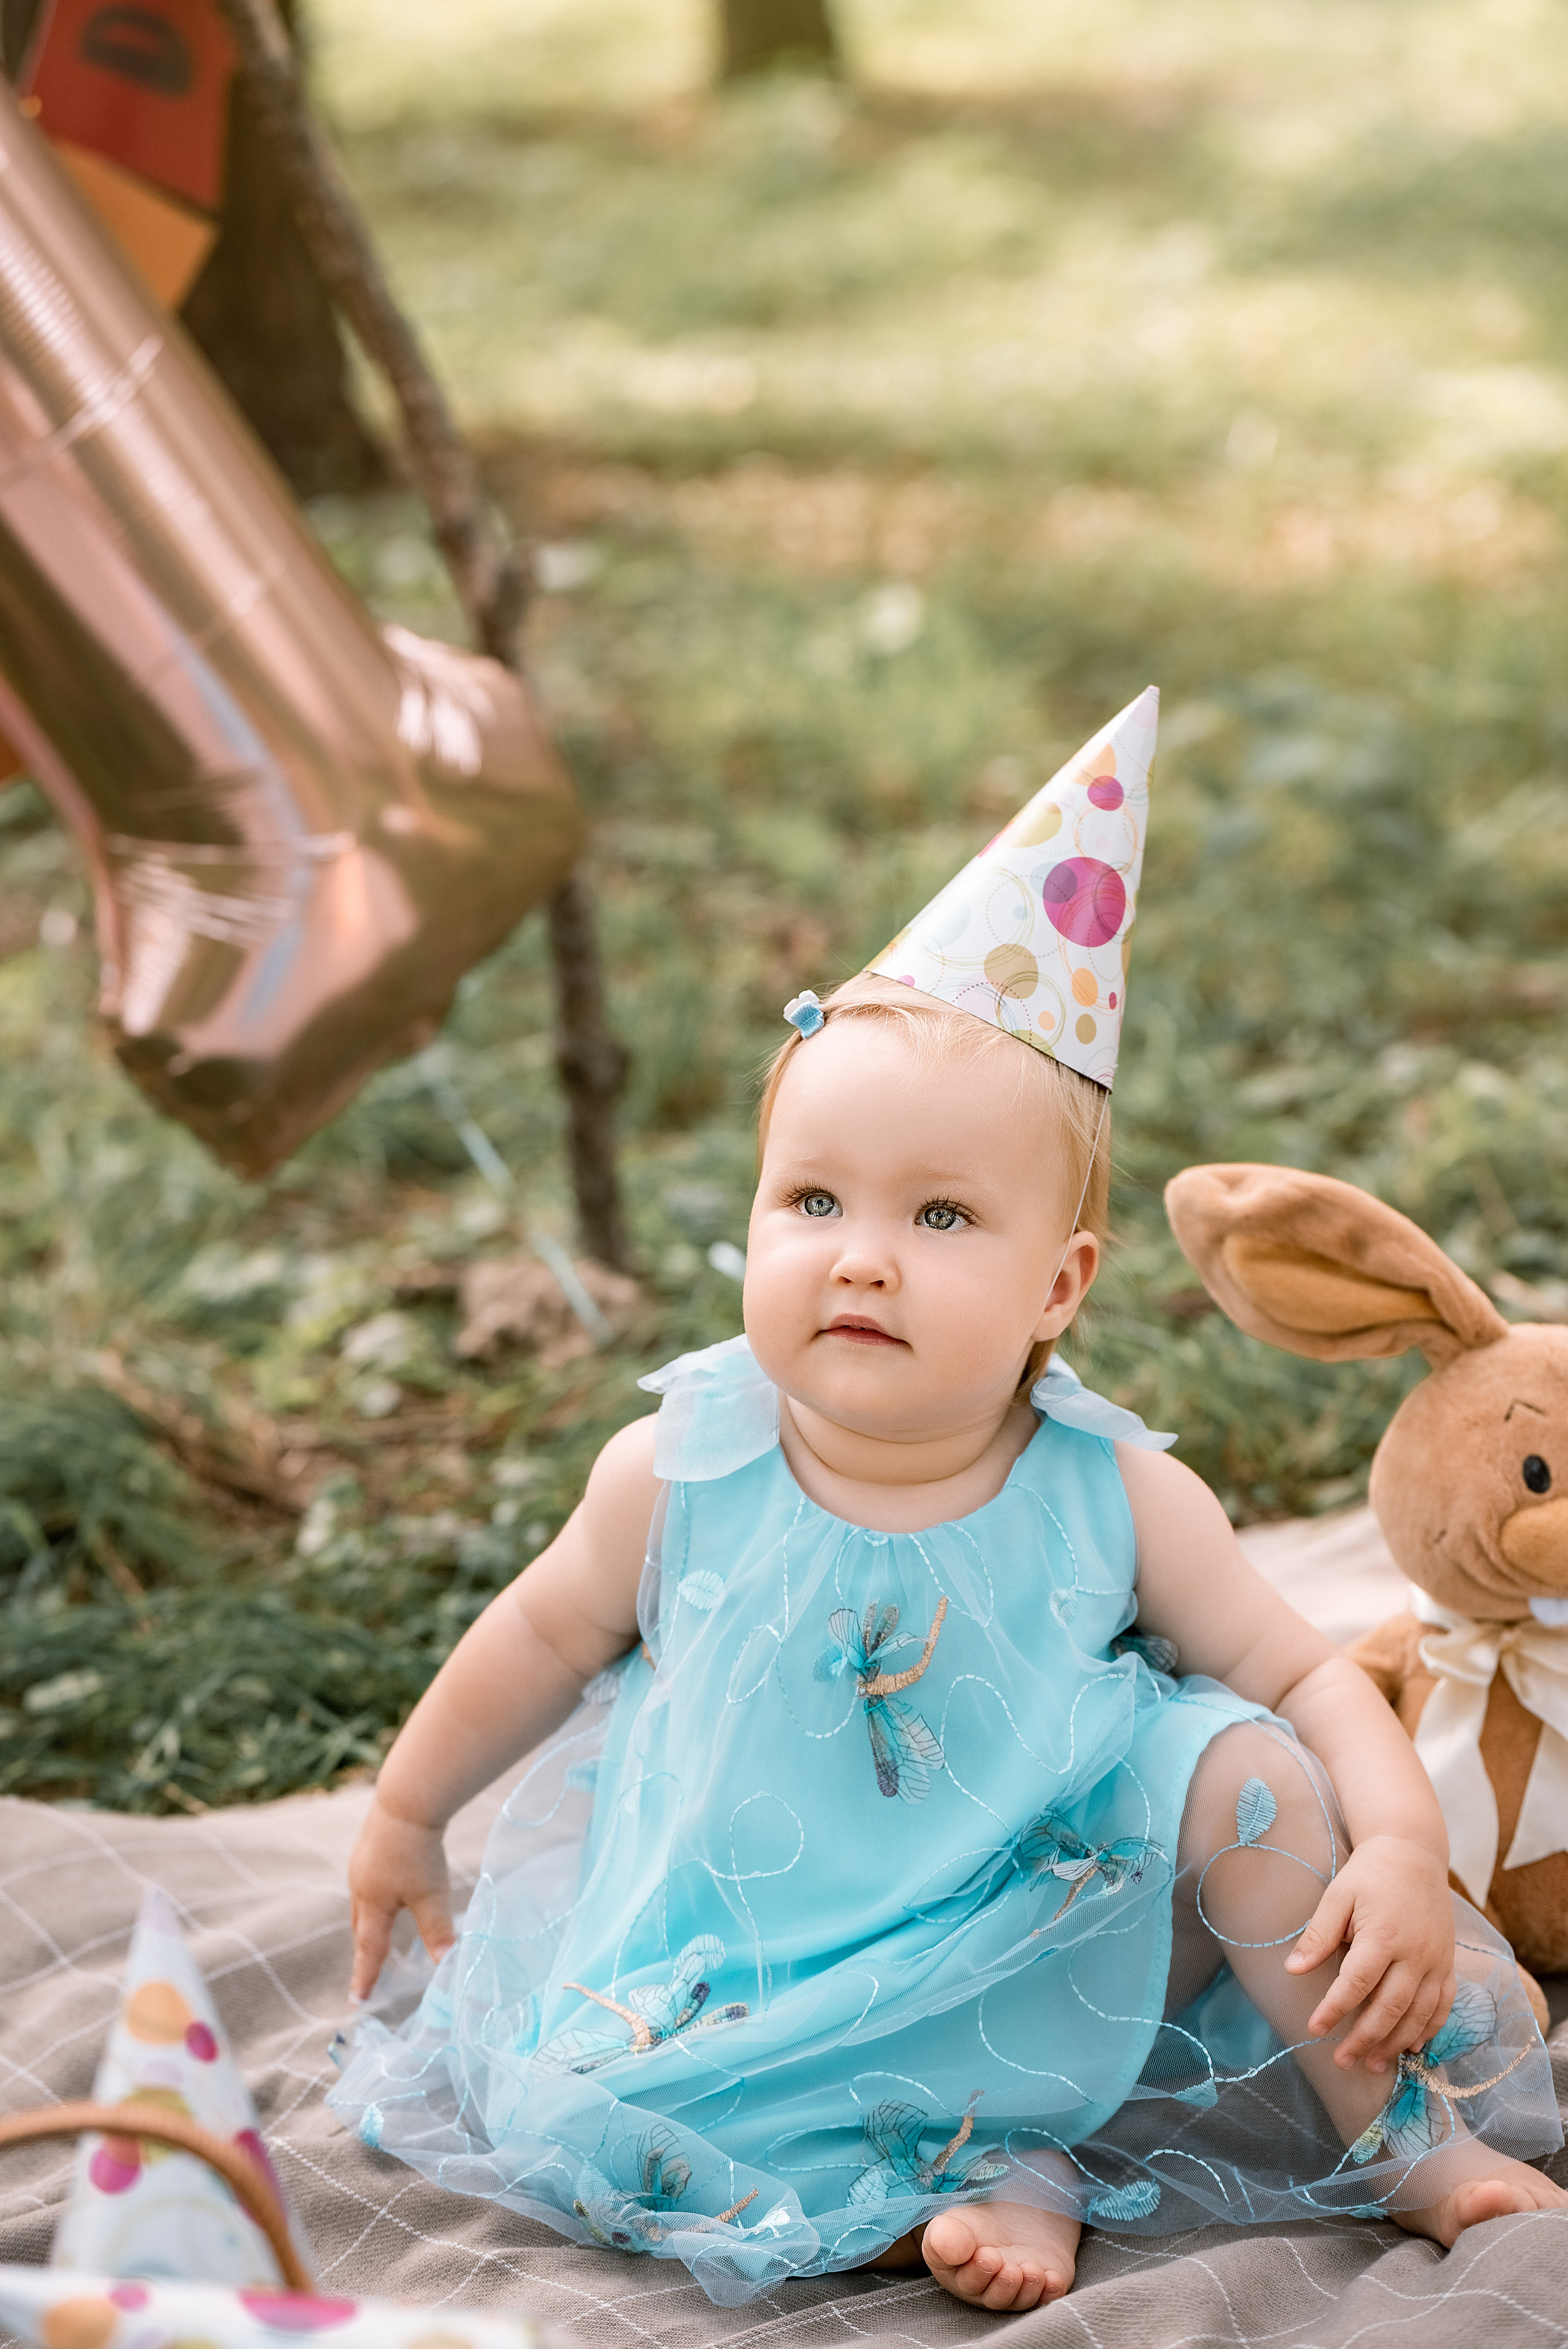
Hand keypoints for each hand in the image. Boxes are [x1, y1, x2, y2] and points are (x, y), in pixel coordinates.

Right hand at [347, 1797, 454, 2000]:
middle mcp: (359, 1885)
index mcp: (372, 1904)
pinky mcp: (368, 1843)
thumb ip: (437, 1931)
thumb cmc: (417, 1851)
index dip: (365, 1977)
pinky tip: (385, 1886)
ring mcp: (361, 1862)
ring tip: (373, 1931)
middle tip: (365, 1970)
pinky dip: (374, 1895)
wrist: (405, 1799)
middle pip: (361, 1927)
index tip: (357, 2002)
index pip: (368, 1950)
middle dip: (364, 1950)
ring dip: (368, 1921)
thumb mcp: (431, 1895)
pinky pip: (367, 1879)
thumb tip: (446, 1964)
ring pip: (363, 1901)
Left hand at [1285, 1835, 1455, 2073]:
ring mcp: (1436, 1961)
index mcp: (1383, 1934)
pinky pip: (1443, 2005)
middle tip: (1342, 2060)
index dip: (1335, 2009)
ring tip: (1372, 2064)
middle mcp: (1415, 1953)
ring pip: (1419, 2014)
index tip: (1314, 2029)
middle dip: (1364, 2038)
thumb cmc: (1370, 1875)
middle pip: (1390, 2007)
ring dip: (1395, 2043)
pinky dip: (1429, 2030)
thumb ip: (1319, 1935)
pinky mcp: (1448, 1964)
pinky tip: (1412, 2047)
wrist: (1414, 1854)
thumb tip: (1292, 1970)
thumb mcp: (1339, 1895)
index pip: (1357, 1983)